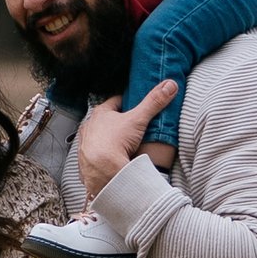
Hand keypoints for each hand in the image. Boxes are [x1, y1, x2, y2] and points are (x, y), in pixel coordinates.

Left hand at [73, 80, 176, 199]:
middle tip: (136, 124)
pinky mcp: (87, 160)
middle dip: (121, 121)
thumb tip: (169, 85)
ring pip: (102, 136)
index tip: (137, 104)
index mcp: (100, 113)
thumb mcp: (138, 119)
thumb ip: (154, 102)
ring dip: (113, 138)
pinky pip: (99, 154)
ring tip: (128, 142)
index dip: (128, 102)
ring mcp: (86, 144)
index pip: (115, 101)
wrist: (101, 172)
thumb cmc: (114, 142)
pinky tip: (117, 158)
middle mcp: (90, 126)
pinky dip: (107, 154)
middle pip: (109, 119)